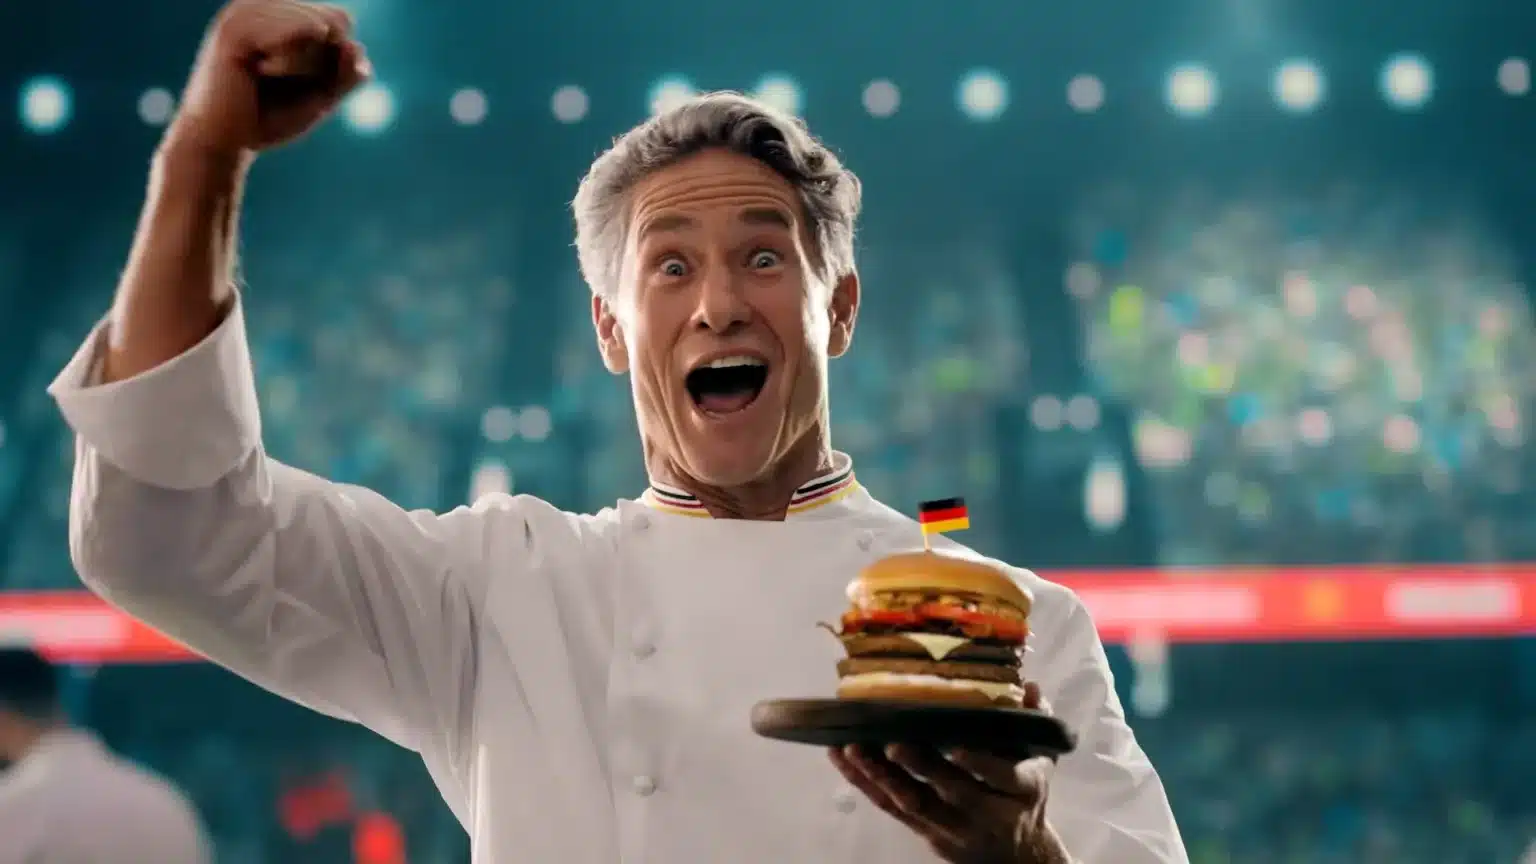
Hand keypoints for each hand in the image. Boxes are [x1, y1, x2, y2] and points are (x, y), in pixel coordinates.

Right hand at [169, 0, 370, 155]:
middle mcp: (264, 3)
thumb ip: (348, 72)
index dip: (337, 60)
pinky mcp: (236, 27)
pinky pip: (296, 32)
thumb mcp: (323, 95)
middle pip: (334, 20)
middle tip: (279, 80)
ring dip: (304, 66)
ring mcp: (247, 10)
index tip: (300, 80)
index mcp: (281, 11)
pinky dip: (288, 64)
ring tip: (265, 75)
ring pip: (318, 26)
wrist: (224, 143)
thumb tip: (355, 47)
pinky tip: (257, 72)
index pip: (341, 19)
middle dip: (322, 63)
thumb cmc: (269, 117)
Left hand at [829, 682, 1069, 863]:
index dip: (979, 763)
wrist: (1015, 856)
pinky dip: (863, 782)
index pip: (1000, 776)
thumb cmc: (1023, 797)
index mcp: (1019, 790)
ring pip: (912, 802)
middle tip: (894, 742)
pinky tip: (841, 756)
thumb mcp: (1041, 762)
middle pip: (950, 790)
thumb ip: (1036, 723)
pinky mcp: (923, 831)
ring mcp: (950, 825)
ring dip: (880, 775)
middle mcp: (984, 812)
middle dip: (921, 767)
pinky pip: (889, 808)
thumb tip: (1031, 686)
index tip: (957, 746)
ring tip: (854, 747)